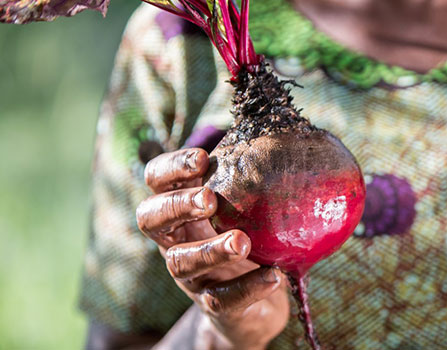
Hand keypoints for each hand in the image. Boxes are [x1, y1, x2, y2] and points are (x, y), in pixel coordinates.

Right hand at [136, 148, 287, 349]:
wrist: (257, 307)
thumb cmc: (255, 242)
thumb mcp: (250, 210)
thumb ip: (258, 181)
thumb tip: (296, 133)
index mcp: (182, 210)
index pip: (156, 182)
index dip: (171, 168)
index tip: (203, 159)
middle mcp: (176, 242)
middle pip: (150, 219)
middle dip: (176, 206)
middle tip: (208, 200)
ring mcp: (190, 277)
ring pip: (181, 263)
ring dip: (210, 250)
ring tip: (243, 241)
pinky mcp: (212, 306)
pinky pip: (221, 300)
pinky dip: (247, 288)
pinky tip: (274, 276)